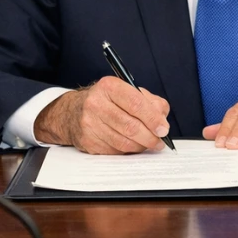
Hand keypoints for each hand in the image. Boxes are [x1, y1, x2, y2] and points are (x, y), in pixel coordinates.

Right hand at [34, 77, 170, 153]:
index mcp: (110, 87)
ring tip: (149, 144)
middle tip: (160, 142)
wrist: (73, 111)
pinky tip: (133, 145)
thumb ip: (151, 102)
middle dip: (150, 137)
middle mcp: (96, 103)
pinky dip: (128, 150)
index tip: (163, 129)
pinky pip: (114, 151)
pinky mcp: (87, 141)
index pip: (136, 104)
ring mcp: (89, 123)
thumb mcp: (130, 92)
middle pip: (130, 126)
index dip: (153, 119)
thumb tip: (162, 121)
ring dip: (141, 146)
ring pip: (123, 142)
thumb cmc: (109, 101)